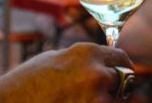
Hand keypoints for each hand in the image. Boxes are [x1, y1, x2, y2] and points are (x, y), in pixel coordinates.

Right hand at [0, 42, 133, 102]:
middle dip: (116, 87)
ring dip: (104, 102)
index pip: (122, 58)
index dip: (123, 67)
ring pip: (114, 102)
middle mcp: (96, 74)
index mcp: (88, 53)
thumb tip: (101, 63)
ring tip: (78, 100)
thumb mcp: (55, 58)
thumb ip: (82, 59)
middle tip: (101, 93)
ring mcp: (96, 99)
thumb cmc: (27, 82)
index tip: (123, 73)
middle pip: (124, 81)